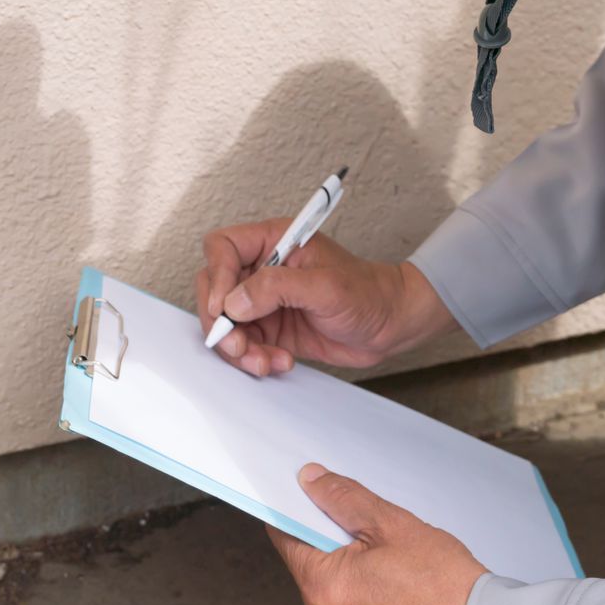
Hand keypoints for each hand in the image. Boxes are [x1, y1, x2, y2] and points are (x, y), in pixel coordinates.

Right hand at [196, 218, 454, 376]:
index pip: (222, 248)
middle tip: (238, 345)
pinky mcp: (270, 328)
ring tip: (264, 362)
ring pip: (225, 323)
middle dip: (221, 322)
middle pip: (214, 289)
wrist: (390, 325)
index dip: (217, 276)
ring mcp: (263, 301)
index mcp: (272, 242)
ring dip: (238, 348)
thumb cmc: (368, 293)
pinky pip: (244, 345)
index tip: (224, 308)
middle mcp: (262, 269)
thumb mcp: (325, 286)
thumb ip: (277, 288)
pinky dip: (253, 358)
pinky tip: (278, 362)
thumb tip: (233, 303)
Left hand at [266, 464, 498, 604]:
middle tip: (378, 546)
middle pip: (312, 574)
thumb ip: (344, 499)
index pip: (286, 540)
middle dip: (336, 554)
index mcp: (322, 591)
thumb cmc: (449, 587)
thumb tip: (311, 481)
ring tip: (396, 579)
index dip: (300, 517)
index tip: (314, 506)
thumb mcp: (394, 526)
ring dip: (353, 587)